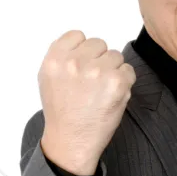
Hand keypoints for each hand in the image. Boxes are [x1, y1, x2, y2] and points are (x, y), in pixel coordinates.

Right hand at [38, 30, 135, 175]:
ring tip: (100, 90)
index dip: (82, 50)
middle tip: (92, 81)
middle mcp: (76, 62)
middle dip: (98, 59)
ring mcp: (97, 71)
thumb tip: (82, 41)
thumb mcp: (48, 77)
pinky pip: (128, 70)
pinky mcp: (117, 82)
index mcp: (56, 59)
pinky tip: (111, 95)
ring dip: (112, 70)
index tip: (82, 65)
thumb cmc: (62, 110)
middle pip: (99, 43)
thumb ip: (63, 55)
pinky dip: (124, 82)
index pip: (77, 35)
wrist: (72, 140)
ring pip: (115, 55)